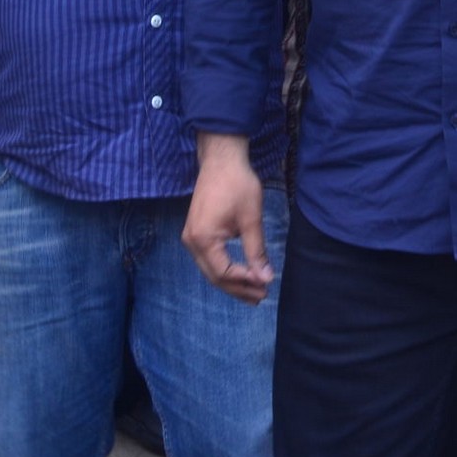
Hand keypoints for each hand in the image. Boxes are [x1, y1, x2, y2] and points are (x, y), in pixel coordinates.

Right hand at [182, 134, 273, 303]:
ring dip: (232, 281)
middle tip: (262, 297)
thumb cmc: (238, 184)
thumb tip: (265, 278)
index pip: (223, 272)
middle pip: (214, 276)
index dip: (244, 282)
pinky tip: (241, 274)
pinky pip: (208, 259)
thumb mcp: (251, 218)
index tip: (265, 285)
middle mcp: (191, 242)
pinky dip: (225, 269)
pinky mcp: (196, 233)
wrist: (221, 159)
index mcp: (203, 239)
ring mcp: (191, 238)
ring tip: (254, 291)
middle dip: (238, 289)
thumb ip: (256, 250)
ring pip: (210, 270)